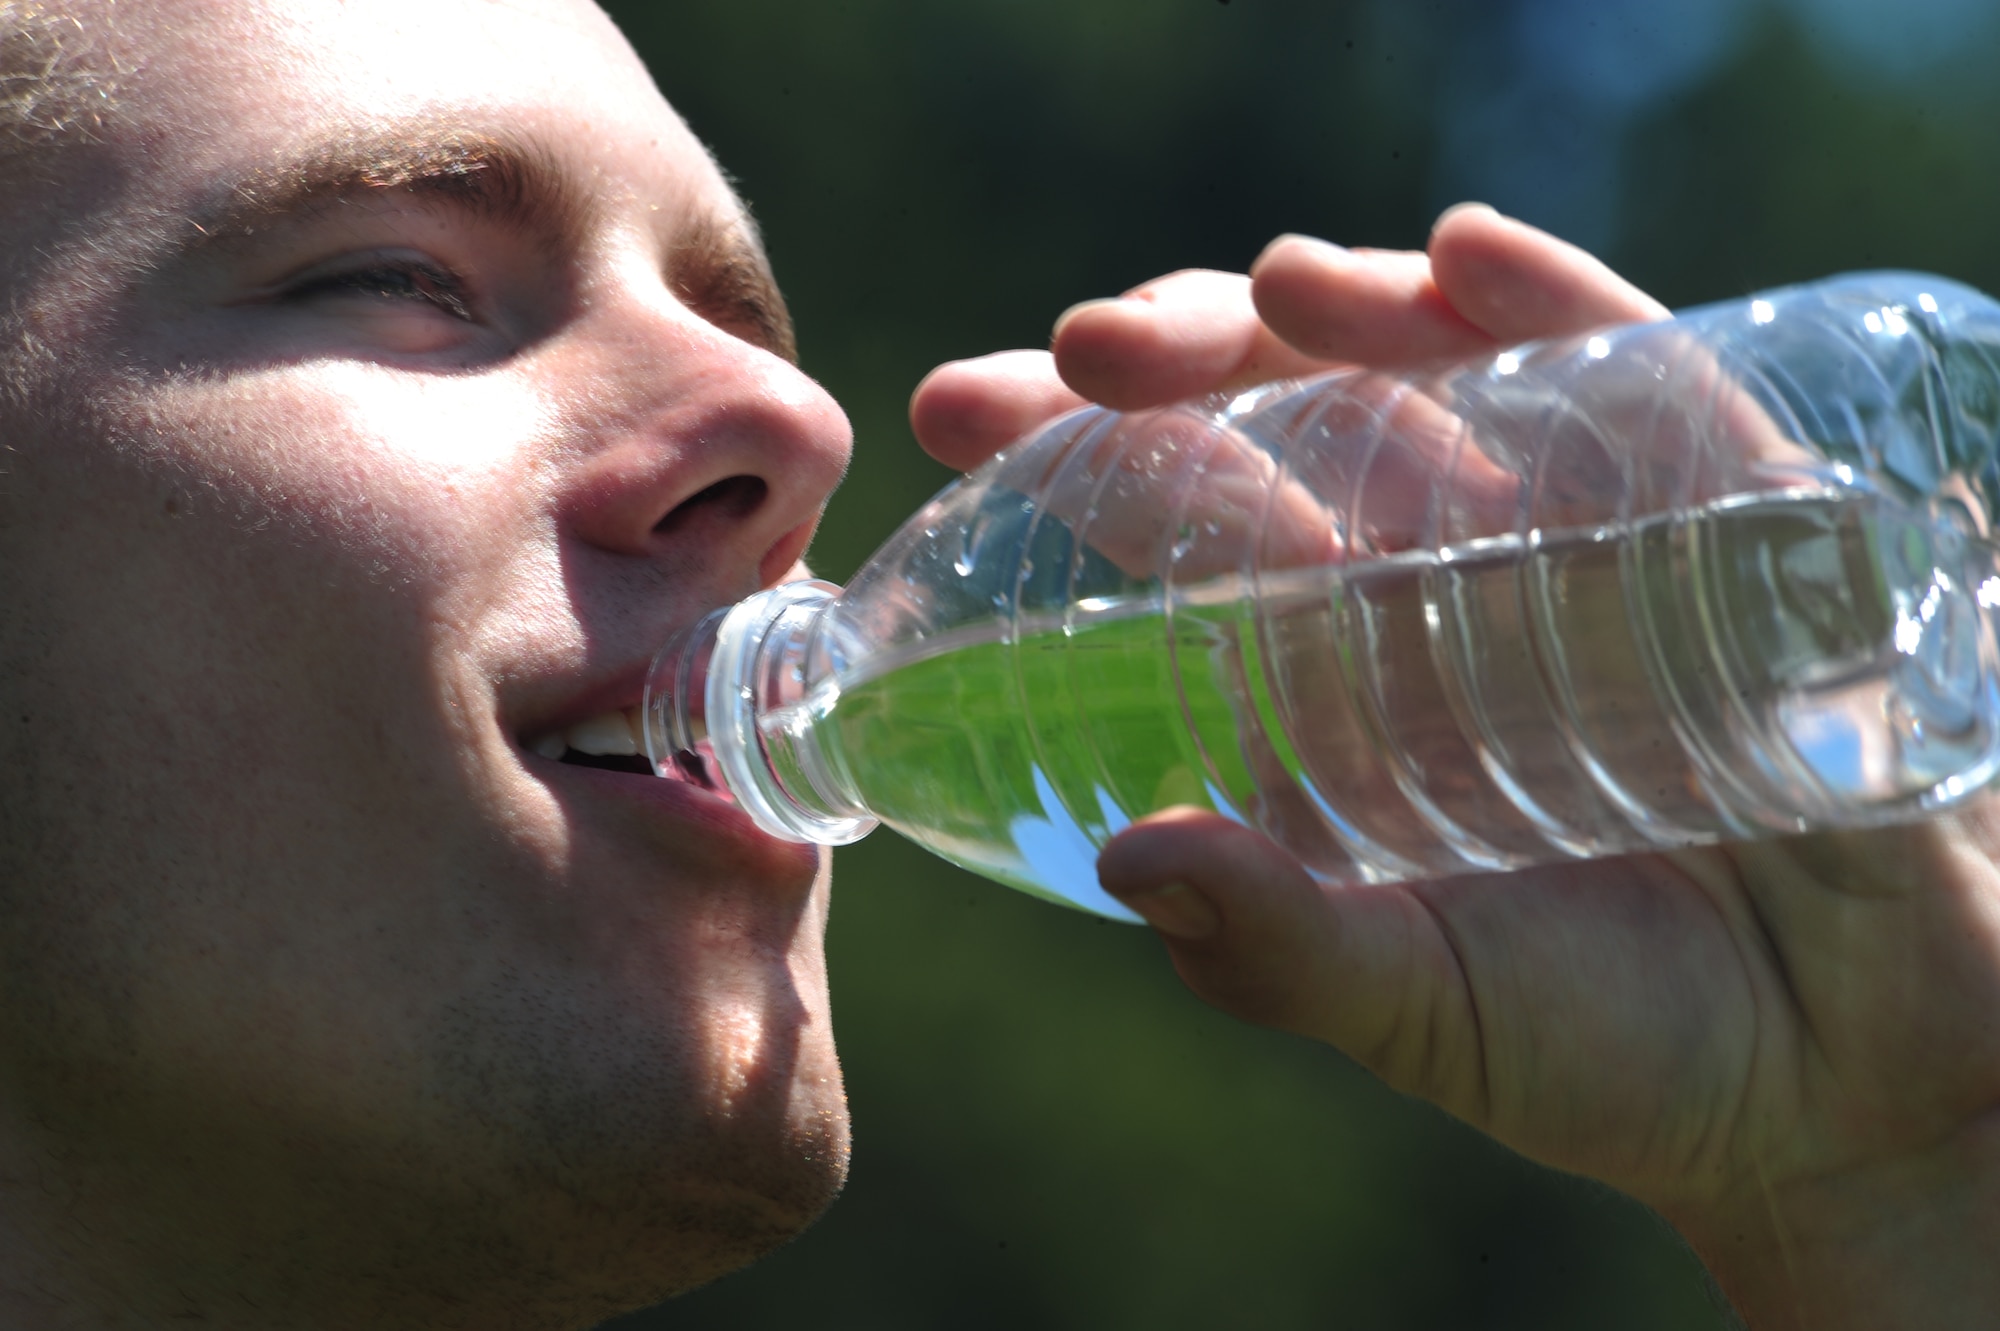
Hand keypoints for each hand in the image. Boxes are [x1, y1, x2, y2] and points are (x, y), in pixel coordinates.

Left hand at [909, 204, 1999, 1328]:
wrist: (1851, 1076)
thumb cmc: (1615, 1043)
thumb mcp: (1422, 1008)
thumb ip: (1283, 952)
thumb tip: (1135, 860)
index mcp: (1337, 668)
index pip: (1183, 518)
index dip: (1071, 453)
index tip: (956, 409)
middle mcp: (1441, 579)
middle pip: (1288, 413)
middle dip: (1181, 361)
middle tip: (1084, 353)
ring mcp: (1584, 537)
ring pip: (1447, 371)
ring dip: (1352, 310)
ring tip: (1269, 290)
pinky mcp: (1735, 522)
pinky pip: (1645, 383)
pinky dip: (1563, 309)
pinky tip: (1469, 260)